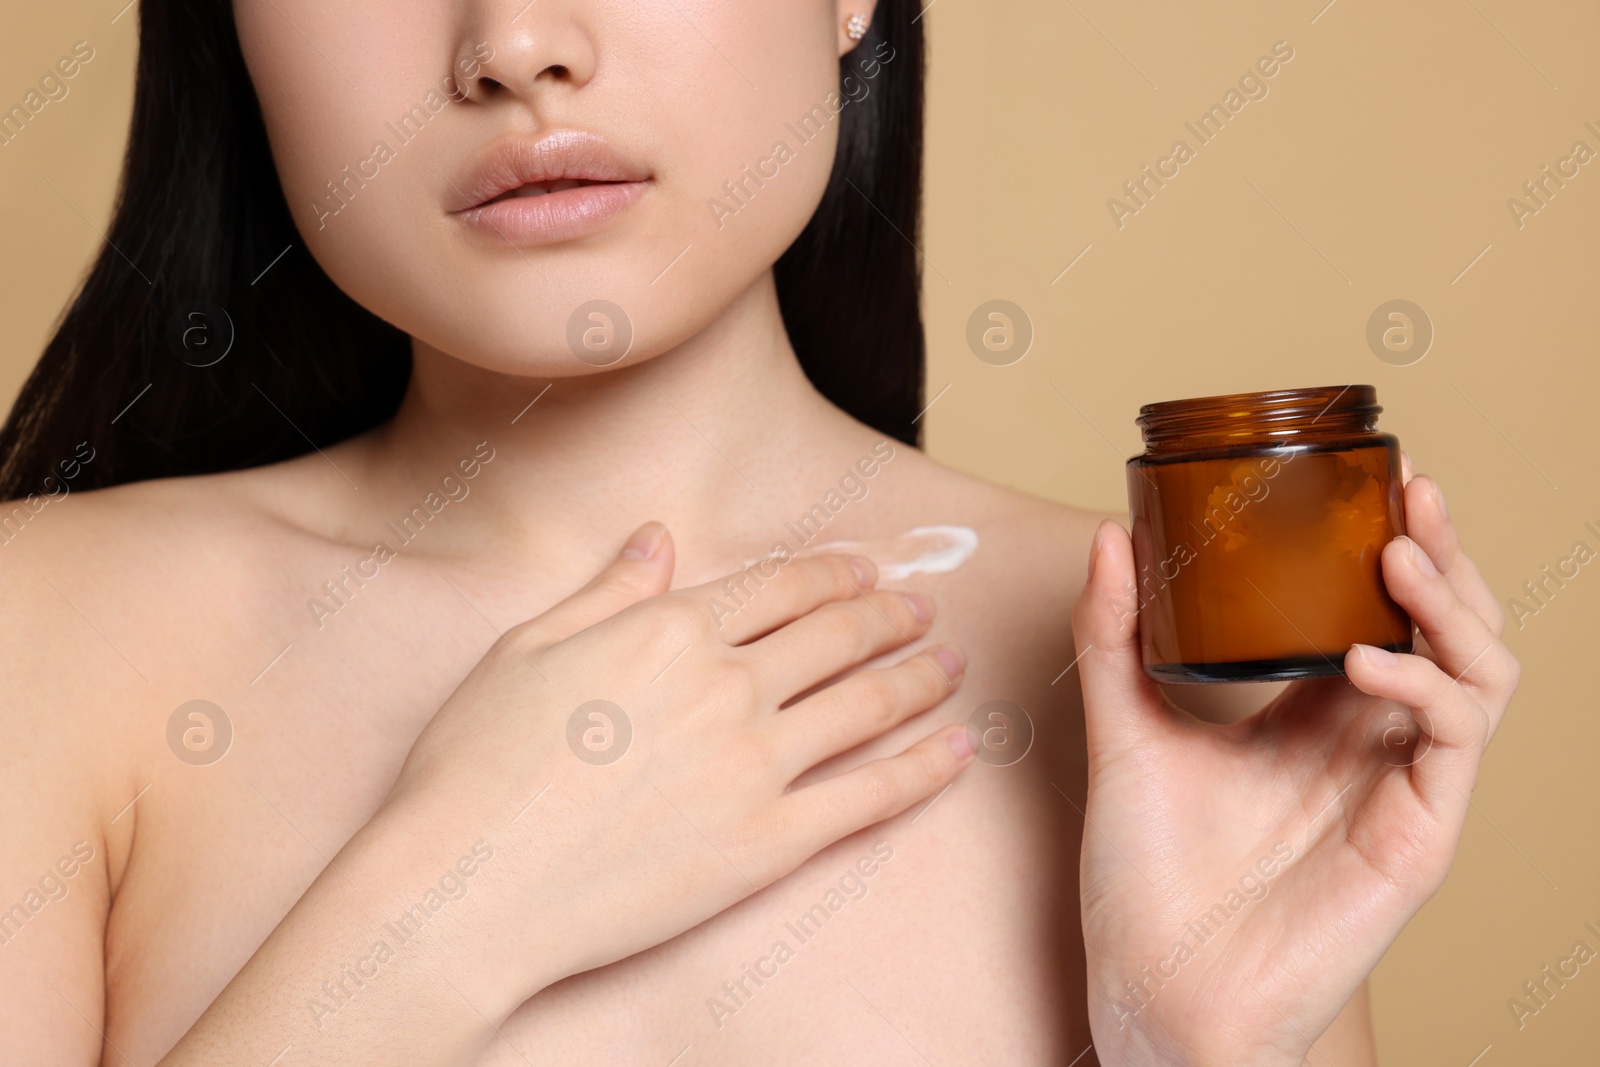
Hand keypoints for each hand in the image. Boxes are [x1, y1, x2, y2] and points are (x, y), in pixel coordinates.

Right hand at [383, 522, 974, 997]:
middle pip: (835, 637)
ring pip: (865, 705)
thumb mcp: (528, 649)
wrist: (468, 886)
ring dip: (920, 677)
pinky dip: (924, 769)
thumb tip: (658, 537)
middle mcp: (726, 686)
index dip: (833, 573)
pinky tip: (959, 750)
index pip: (779, 586)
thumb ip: (608, 590)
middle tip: (921, 609)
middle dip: (889, 615)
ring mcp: (754, 766)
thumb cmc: (476, 766)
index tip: (864, 570)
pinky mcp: (768, 844)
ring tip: (951, 663)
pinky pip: (869, 797)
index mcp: (670, 630)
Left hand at [1070, 470, 1518, 1065]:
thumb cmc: (1144, 877)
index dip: (1391, 542)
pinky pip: (1454, 739)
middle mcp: (1366, 742)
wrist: (1152, 987)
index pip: (1380, 609)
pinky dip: (1425, 684)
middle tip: (1410, 487)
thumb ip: (1115, 636)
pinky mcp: (1415, 835)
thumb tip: (1112, 533)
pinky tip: (1365, 656)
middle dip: (1440, 552)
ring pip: (1478, 671)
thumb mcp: (1124, 730)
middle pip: (1445, 626)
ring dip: (1452, 603)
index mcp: (1312, 713)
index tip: (1376, 472)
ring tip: (1399, 551)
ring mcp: (1397, 786)